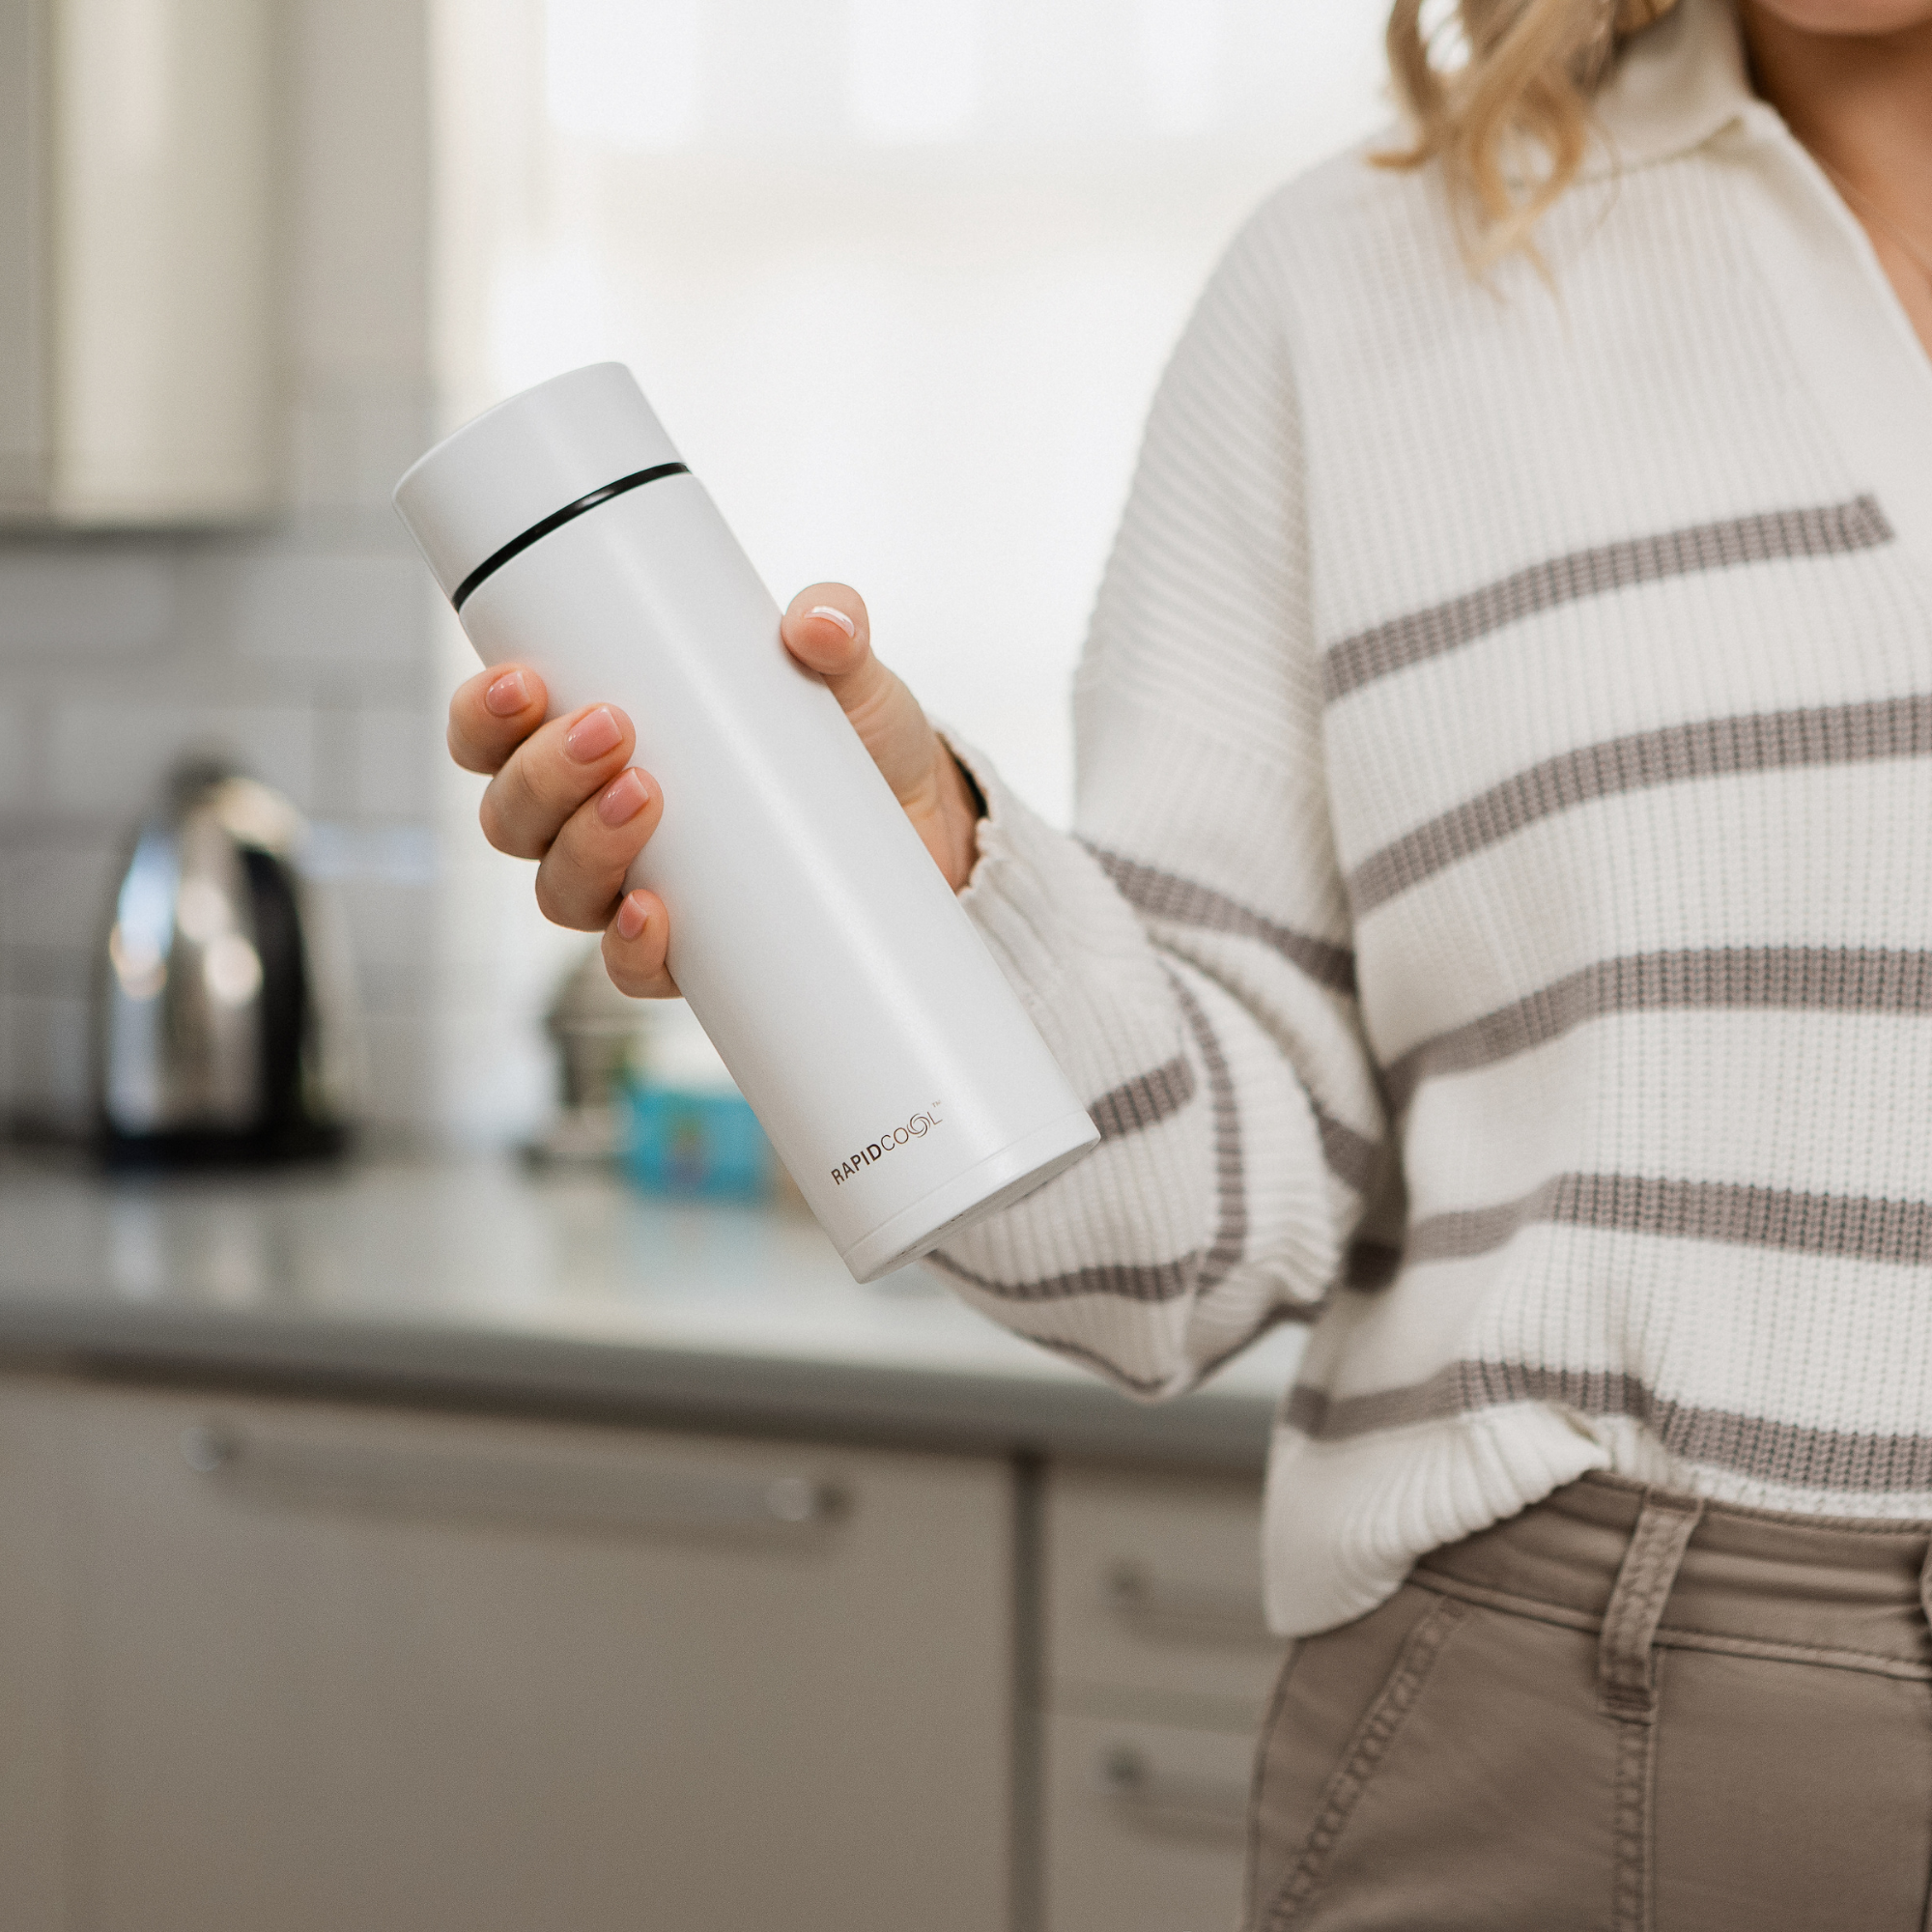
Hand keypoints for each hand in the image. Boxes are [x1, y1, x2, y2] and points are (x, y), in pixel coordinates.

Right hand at [444, 583, 982, 998]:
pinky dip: (630, 947)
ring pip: (559, 890)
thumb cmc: (847, 735)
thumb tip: (819, 622)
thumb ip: (834, 625)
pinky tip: (651, 914)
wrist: (924, 826)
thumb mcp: (843, 669)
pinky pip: (631, 968)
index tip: (523, 682)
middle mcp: (593, 824)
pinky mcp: (695, 951)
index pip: (493, 737)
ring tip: (646, 795)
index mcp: (592, 744)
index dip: (482, 717)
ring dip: (584, 847)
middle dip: (544, 774)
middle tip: (614, 729)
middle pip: (513, 817)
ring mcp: (637, 891)